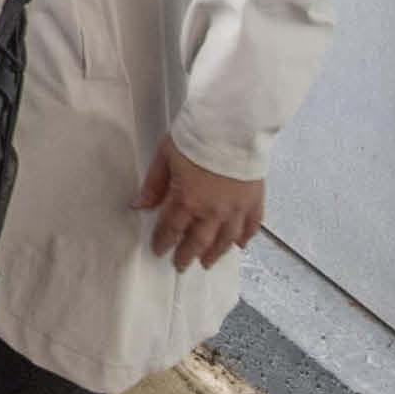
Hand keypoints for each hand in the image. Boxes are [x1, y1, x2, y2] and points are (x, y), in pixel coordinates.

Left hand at [133, 136, 264, 270]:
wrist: (232, 127)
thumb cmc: (195, 139)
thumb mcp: (165, 158)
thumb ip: (154, 186)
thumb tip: (139, 206)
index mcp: (188, 200)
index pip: (172, 229)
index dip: (164, 241)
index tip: (159, 250)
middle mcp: (213, 211)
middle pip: (199, 241)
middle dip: (188, 255)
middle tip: (181, 265)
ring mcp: (237, 208)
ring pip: (226, 239)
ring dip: (216, 253)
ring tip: (208, 262)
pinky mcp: (255, 201)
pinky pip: (251, 226)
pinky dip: (245, 237)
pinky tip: (240, 245)